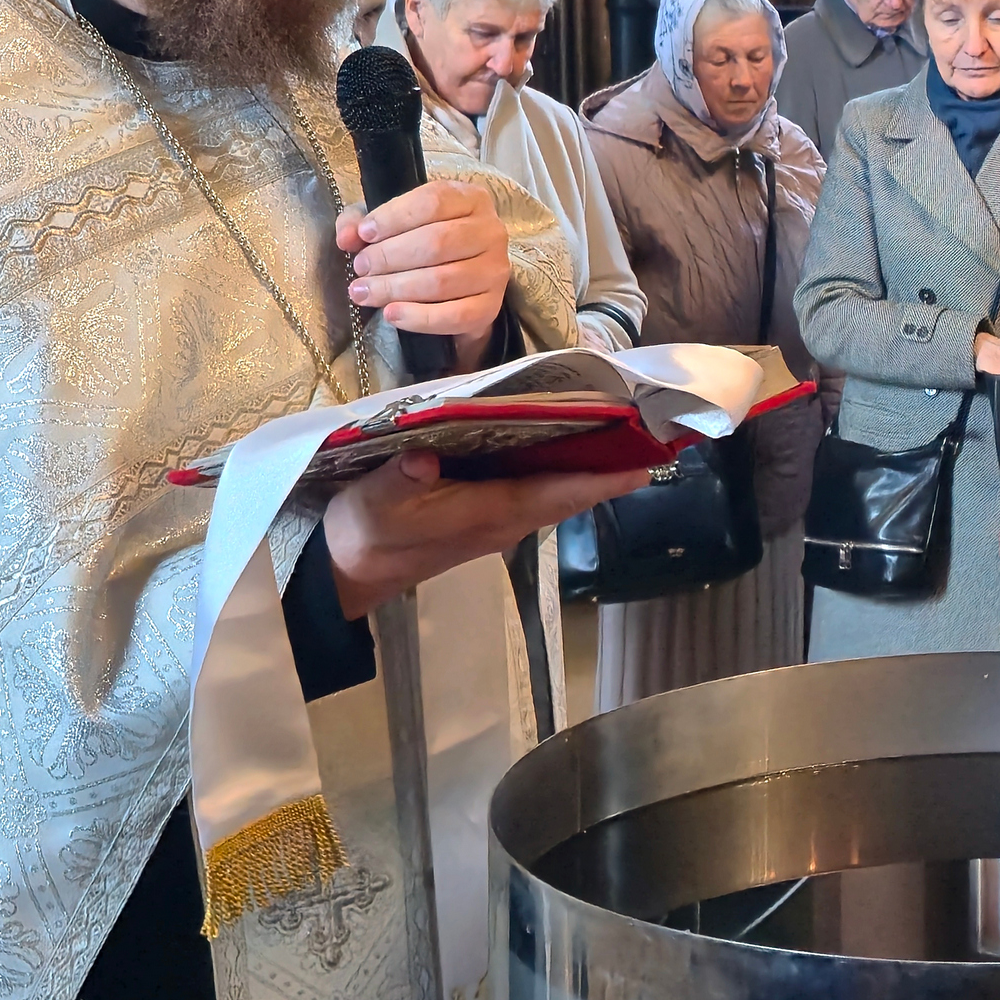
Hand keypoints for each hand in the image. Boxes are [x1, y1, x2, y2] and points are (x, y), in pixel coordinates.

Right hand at [319, 447, 650, 613]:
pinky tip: (566, 439)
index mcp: (488, 513)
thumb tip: (424, 457)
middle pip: (570, 492)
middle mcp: (506, 520)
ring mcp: (499, 520)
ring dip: (589, 465)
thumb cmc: (366, 533)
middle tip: (651, 430)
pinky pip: (537, 489)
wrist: (348, 572)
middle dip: (610, 466)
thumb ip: (401, 478)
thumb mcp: (376, 501)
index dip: (602, 479)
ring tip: (623, 427)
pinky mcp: (486, 514)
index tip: (645, 464)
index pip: (557, 494)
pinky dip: (559, 466)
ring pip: (557, 491)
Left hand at [338, 180, 507, 353]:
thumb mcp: (391, 223)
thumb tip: (346, 236)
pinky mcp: (490, 308)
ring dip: (396, 288)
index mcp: (470, 199)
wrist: (457, 288)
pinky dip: (419, 318)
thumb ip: (362, 221)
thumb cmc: (422, 244)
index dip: (394, 218)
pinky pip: (455, 315)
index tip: (364, 234)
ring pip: (442, 281)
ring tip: (365, 292)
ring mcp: (495, 271)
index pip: (433, 201)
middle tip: (361, 268)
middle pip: (437, 242)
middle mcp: (491, 231)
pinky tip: (391, 314)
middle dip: (390, 256)